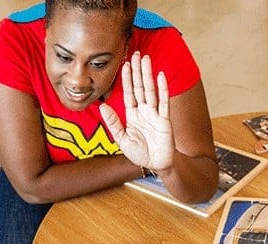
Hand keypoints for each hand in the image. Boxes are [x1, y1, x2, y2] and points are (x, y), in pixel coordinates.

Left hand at [100, 52, 174, 171]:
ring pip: (150, 90)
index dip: (127, 79)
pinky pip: (163, 102)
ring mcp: (155, 114)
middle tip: (136, 54)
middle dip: (138, 71)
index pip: (129, 93)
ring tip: (146, 59)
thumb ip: (112, 123)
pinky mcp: (165, 120)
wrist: (156, 165)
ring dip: (148, 75)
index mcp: (133, 115)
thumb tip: (102, 107)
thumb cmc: (140, 154)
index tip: (125, 64)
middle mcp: (144, 111)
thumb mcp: (121, 139)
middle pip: (140, 87)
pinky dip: (162, 89)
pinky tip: (160, 76)